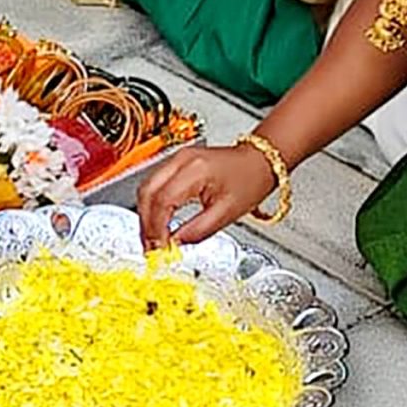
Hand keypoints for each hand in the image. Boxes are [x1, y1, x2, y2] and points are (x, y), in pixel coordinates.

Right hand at [137, 140, 278, 247]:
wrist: (260, 161)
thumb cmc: (250, 181)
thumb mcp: (226, 214)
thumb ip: (197, 231)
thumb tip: (174, 244)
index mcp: (195, 170)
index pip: (163, 201)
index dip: (156, 229)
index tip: (159, 249)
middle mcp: (181, 160)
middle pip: (147, 193)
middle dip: (145, 224)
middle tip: (150, 247)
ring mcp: (177, 158)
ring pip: (146, 188)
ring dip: (146, 215)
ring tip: (153, 239)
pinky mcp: (176, 162)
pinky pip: (154, 184)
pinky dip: (152, 205)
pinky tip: (157, 221)